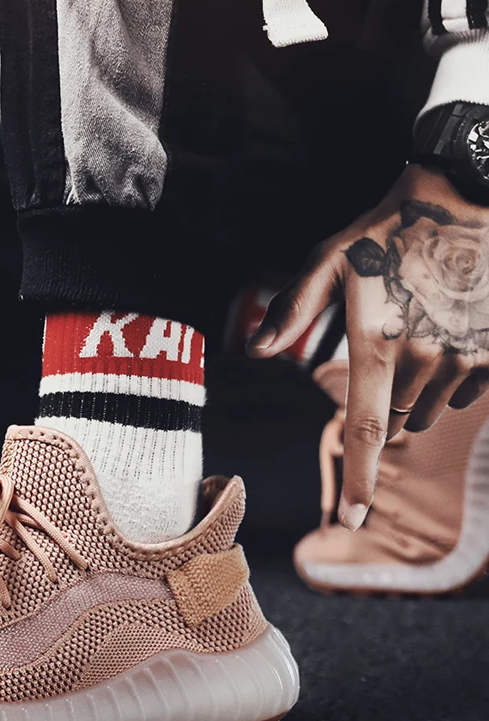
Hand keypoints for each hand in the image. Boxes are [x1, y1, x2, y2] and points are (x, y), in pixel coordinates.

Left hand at [246, 164, 488, 529]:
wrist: (461, 203)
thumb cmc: (385, 233)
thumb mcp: (329, 261)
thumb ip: (293, 310)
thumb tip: (256, 350)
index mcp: (375, 344)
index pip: (363, 428)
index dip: (357, 478)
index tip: (351, 517)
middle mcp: (421, 359)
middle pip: (393, 418)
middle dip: (381, 405)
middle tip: (380, 348)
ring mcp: (462, 358)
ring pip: (427, 407)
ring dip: (413, 392)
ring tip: (411, 333)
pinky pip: (463, 392)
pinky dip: (448, 380)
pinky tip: (442, 334)